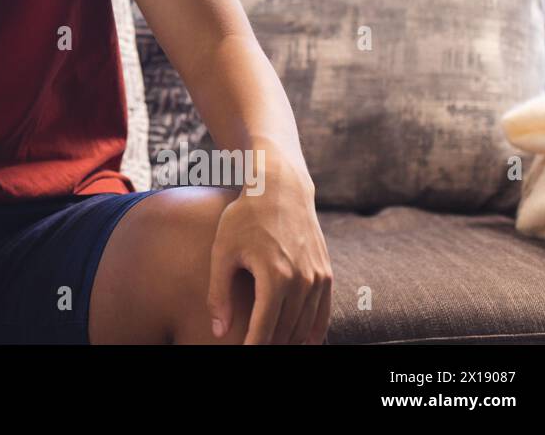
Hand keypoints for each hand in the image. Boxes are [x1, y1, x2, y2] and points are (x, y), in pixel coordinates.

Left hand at [206, 154, 332, 343]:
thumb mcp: (223, 251)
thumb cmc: (245, 217)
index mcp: (275, 278)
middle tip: (255, 350)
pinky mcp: (327, 273)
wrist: (281, 188)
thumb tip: (218, 331)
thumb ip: (219, 293)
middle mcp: (302, 281)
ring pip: (305, 326)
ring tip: (273, 346)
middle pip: (286, 331)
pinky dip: (314, 330)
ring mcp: (318, 278)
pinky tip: (304, 342)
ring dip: (290, 341)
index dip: (252, 348)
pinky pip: (323, 312)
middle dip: (270, 346)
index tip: (241, 356)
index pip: (264, 330)